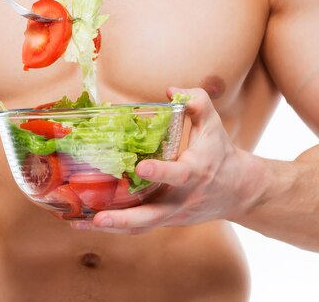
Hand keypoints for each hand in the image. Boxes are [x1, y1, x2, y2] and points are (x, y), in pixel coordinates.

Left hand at [71, 87, 262, 234]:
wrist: (239, 191)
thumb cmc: (221, 154)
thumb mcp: (214, 124)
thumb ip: (196, 101)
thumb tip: (170, 89)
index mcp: (195, 172)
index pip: (178, 174)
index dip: (161, 172)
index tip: (141, 167)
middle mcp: (182, 198)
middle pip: (153, 216)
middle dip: (124, 219)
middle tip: (98, 218)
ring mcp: (173, 214)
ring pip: (142, 227)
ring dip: (111, 228)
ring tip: (79, 224)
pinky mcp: (166, 220)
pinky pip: (139, 227)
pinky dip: (114, 227)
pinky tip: (87, 222)